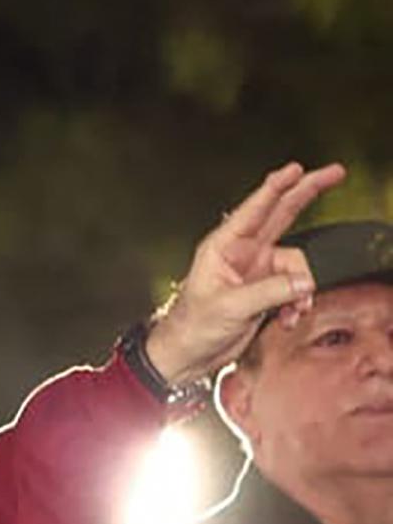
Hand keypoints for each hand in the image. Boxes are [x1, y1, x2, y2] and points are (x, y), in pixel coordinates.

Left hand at [144, 161, 344, 382]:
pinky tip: (287, 318)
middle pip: (283, 214)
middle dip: (308, 193)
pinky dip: (298, 302)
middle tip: (335, 173)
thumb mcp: (229, 307)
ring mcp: (257, 270)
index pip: (255, 209)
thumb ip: (269, 291)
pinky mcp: (267, 289)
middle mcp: (243, 252)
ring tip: (292, 309)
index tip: (297, 169)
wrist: (188, 354)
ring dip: (302, 287)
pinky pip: (296, 286)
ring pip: (298, 262)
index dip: (277, 187)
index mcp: (223, 247)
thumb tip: (305, 282)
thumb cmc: (192, 326)